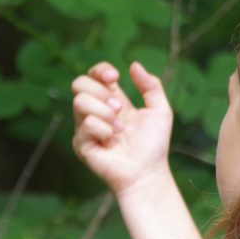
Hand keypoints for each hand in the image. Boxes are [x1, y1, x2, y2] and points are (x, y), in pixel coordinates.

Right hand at [71, 61, 172, 195]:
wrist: (148, 173)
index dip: (100, 70)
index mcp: (111, 100)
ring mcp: (85, 128)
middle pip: (78, 83)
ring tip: (119, 128)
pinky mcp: (81, 144)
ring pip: (79, 101)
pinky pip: (86, 124)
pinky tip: (112, 141)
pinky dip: (104, 130)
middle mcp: (95, 112)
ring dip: (104, 111)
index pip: (94, 75)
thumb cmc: (154, 145)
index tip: (115, 77)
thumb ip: (151, 86)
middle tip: (118, 108)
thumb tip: (133, 65)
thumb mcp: (160, 110)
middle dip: (100, 91)